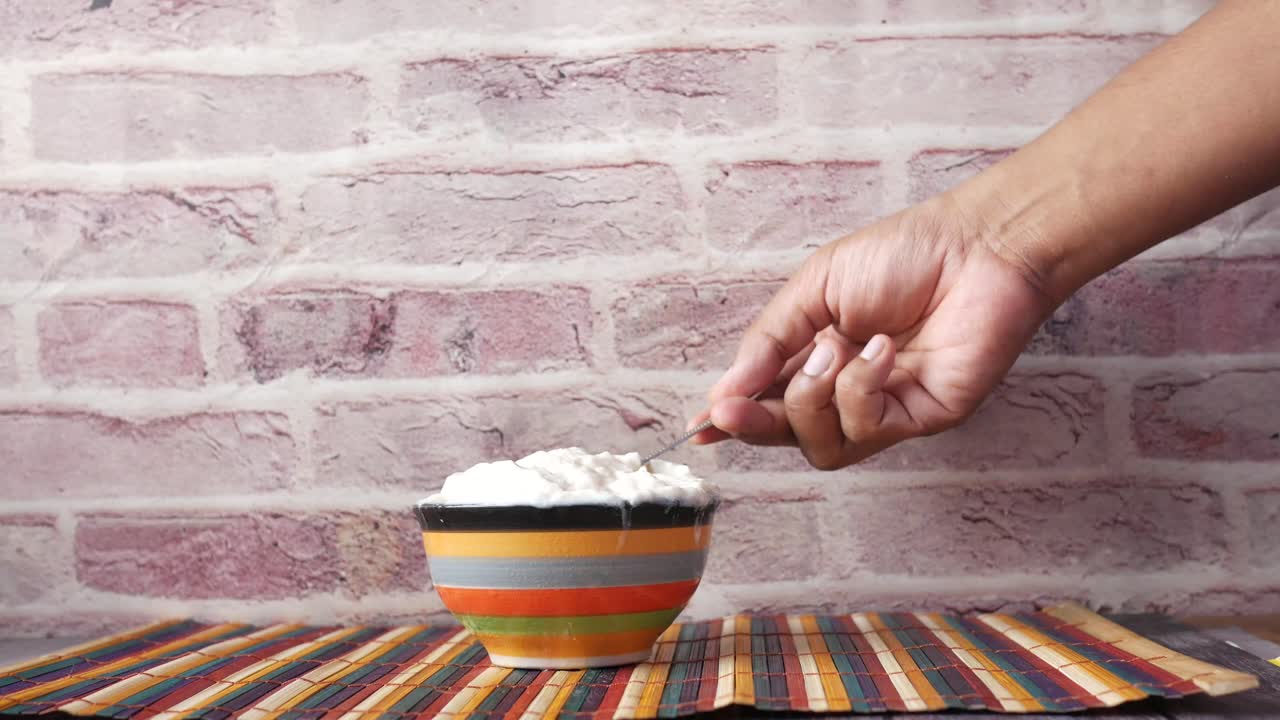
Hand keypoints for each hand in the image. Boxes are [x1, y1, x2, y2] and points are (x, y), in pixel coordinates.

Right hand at [691, 194, 1053, 468]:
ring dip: (812, 400)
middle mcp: (846, 389)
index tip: (701, 425)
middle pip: (787, 434)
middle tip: (733, 407)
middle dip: (755, 422)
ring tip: (834, 348)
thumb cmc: (904, 254)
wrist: (976, 247)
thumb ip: (770, 340)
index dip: (733, 417)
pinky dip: (860, 389)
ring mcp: (883, 408)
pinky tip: (880, 350)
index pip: (766, 399)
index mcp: (816, 355)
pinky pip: (866, 429)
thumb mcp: (815, 287)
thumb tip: (725, 391)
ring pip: (821, 446)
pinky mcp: (919, 418)